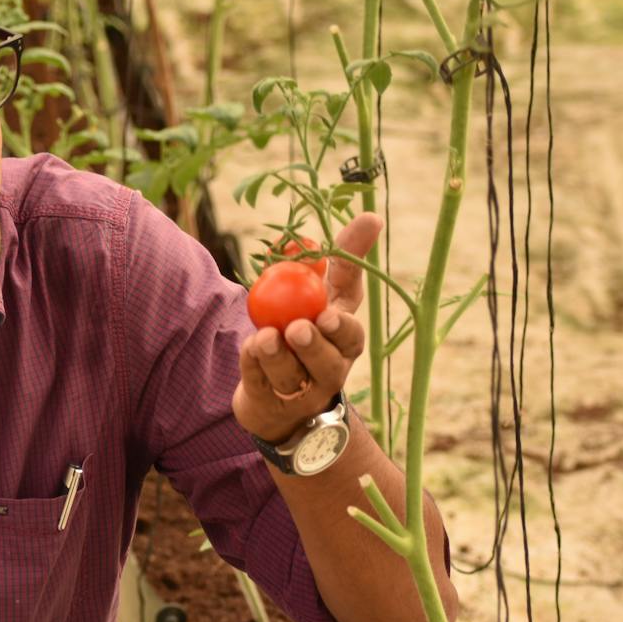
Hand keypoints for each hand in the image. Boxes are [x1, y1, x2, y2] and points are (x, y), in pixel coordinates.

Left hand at [232, 212, 381, 444]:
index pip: (351, 334)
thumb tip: (372, 217)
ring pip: (290, 375)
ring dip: (277, 355)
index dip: (342, 326)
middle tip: (299, 328)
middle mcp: (329, 370)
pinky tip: (250, 347)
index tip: (329, 314)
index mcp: (343, 342)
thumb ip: (342, 258)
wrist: (277, 393)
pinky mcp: (269, 404)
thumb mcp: (324, 293)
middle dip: (314, 346)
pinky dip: (252, 363)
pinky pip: (260, 383)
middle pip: (327, 362)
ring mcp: (299, 392)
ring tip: (265, 337)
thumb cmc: (305, 328)